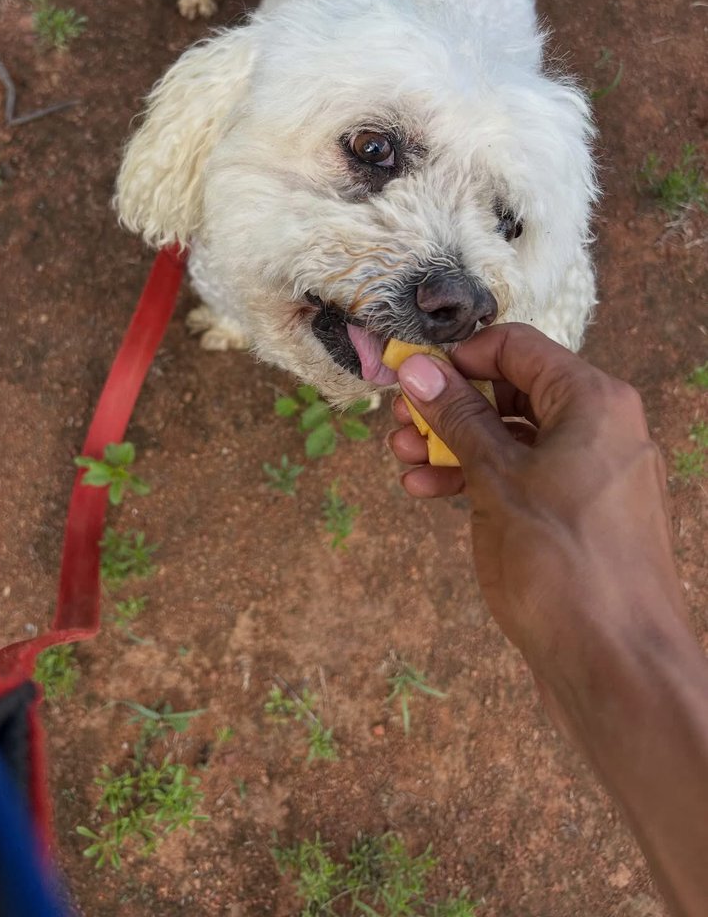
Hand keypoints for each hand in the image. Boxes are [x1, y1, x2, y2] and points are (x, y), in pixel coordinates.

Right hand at [387, 323, 686, 686]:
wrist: (618, 667)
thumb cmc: (561, 563)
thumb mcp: (495, 479)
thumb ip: (457, 417)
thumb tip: (418, 367)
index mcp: (592, 401)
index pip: (516, 348)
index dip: (458, 358)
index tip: (409, 380)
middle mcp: (601, 426)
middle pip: (512, 391)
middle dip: (449, 406)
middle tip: (398, 427)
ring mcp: (593, 472)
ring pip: (513, 438)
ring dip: (454, 445)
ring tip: (402, 463)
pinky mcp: (581, 513)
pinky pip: (524, 477)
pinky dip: (479, 479)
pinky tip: (429, 494)